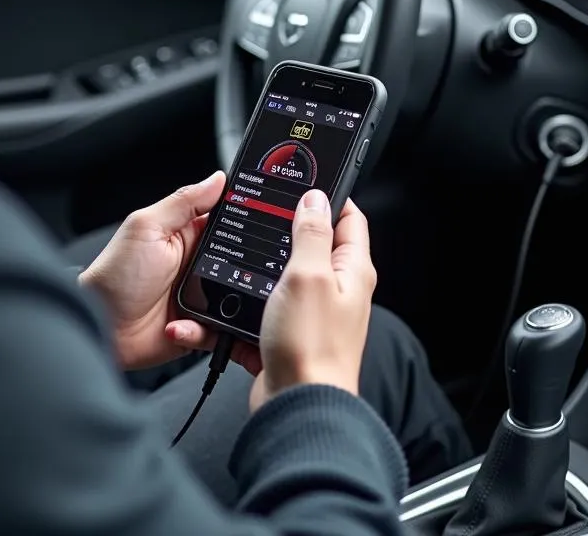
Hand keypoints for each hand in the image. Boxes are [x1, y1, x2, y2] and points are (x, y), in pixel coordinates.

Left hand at [79, 170, 226, 370]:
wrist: (101, 328)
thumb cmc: (115, 276)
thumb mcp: (147, 228)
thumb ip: (184, 202)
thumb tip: (217, 179)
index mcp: (186, 236)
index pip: (225, 221)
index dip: (243, 220)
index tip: (258, 223)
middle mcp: (197, 266)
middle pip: (239, 262)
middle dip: (241, 269)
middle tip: (221, 274)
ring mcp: (200, 297)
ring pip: (236, 298)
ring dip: (224, 304)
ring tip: (196, 304)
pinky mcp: (199, 326)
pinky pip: (221, 330)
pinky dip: (205, 330)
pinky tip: (178, 325)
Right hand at [170, 191, 375, 409]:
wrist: (297, 407)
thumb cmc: (311, 347)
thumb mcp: (308, 275)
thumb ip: (311, 232)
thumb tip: (315, 197)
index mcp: (351, 270)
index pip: (349, 218)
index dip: (329, 195)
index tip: (305, 180)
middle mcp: (337, 289)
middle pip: (315, 243)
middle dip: (290, 227)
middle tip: (267, 212)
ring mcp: (314, 312)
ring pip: (287, 273)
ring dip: (266, 264)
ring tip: (248, 252)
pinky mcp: (291, 332)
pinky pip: (269, 305)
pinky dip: (251, 299)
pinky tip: (236, 295)